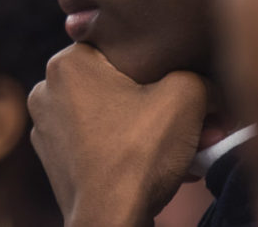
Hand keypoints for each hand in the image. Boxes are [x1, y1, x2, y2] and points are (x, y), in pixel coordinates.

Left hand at [28, 44, 207, 226]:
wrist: (110, 220)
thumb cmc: (139, 154)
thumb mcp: (187, 97)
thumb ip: (199, 75)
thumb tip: (210, 83)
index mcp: (68, 63)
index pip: (123, 47)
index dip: (164, 68)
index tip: (190, 92)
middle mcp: (47, 89)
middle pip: (120, 85)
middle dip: (164, 105)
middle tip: (201, 124)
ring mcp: (47, 125)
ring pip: (113, 115)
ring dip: (152, 129)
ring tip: (189, 150)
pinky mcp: (54, 158)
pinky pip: (100, 141)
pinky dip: (129, 148)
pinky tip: (164, 166)